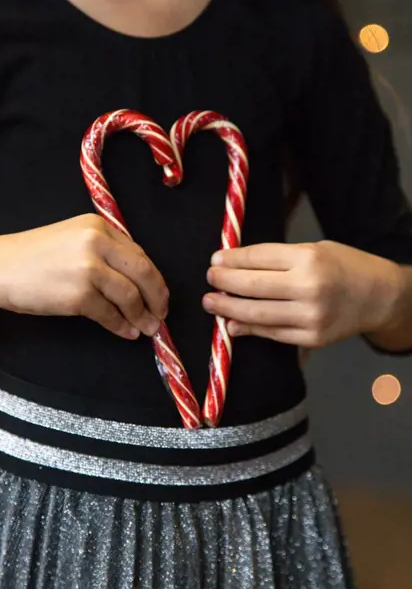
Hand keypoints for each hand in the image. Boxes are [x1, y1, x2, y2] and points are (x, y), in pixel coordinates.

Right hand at [0, 214, 168, 339]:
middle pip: (144, 272)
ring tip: (147, 328)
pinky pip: (110, 314)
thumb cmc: (33, 256)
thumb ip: (104, 252)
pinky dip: (122, 326)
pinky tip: (126, 332)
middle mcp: (97, 242)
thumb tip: (138, 280)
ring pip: (130, 296)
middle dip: (157, 298)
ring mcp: (88, 269)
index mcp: (99, 226)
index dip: (154, 278)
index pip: (139, 254)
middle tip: (160, 315)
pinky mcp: (78, 295)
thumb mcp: (73, 239)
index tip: (160, 295)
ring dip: (142, 316)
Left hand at [203, 241, 401, 347]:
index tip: (215, 260)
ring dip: (228, 308)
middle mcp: (309, 288)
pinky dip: (249, 328)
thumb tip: (235, 266)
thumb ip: (277, 259)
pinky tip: (233, 323)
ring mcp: (310, 316)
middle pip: (252, 286)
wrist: (378, 296)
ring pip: (258, 313)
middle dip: (224, 282)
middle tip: (209, 278)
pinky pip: (272, 333)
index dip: (232, 260)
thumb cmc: (344, 267)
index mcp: (309, 259)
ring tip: (211, 302)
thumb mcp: (314, 250)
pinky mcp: (311, 338)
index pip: (258, 258)